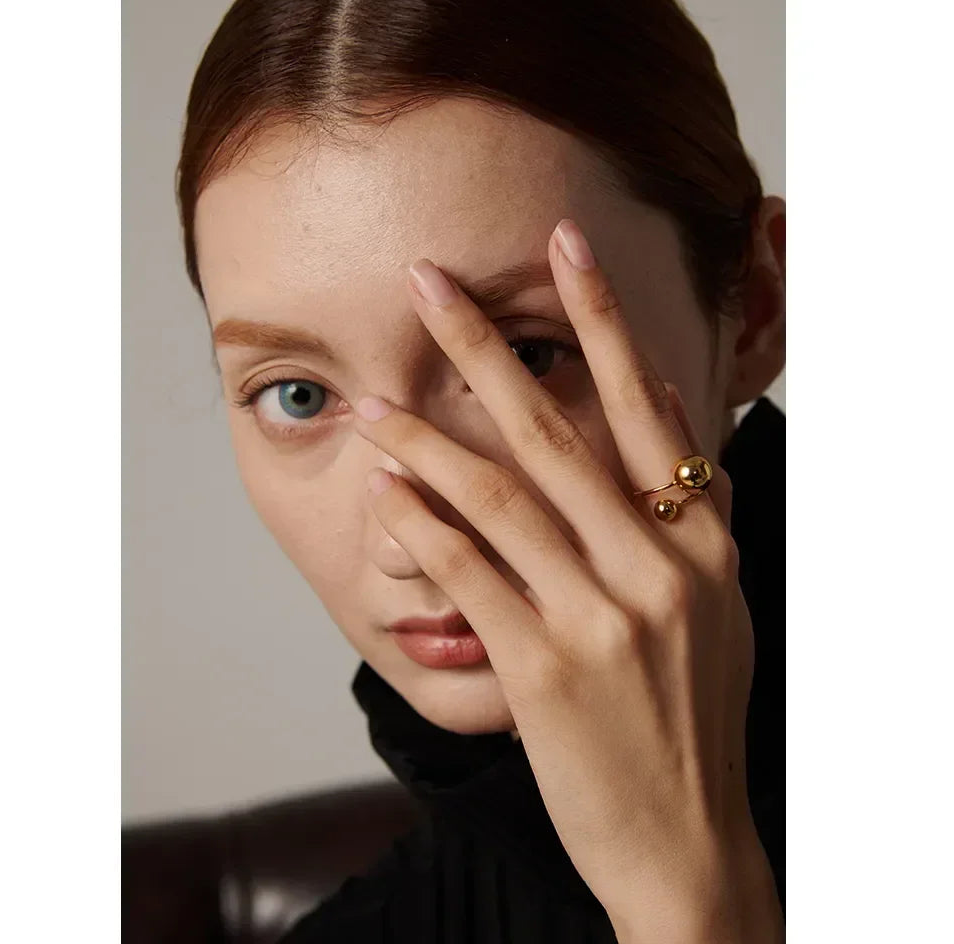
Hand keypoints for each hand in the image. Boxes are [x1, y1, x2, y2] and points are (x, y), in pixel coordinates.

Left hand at [353, 220, 782, 942]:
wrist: (686, 841)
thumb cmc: (691, 714)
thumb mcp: (718, 605)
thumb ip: (694, 512)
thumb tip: (666, 413)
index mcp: (704, 545)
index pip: (645, 407)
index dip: (603, 320)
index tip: (563, 250)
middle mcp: (661, 568)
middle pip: (559, 430)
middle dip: (487, 346)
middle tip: (428, 280)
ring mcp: (604, 618)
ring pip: (500, 498)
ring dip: (426, 440)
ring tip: (374, 400)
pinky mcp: (547, 670)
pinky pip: (472, 576)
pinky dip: (423, 527)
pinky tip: (385, 492)